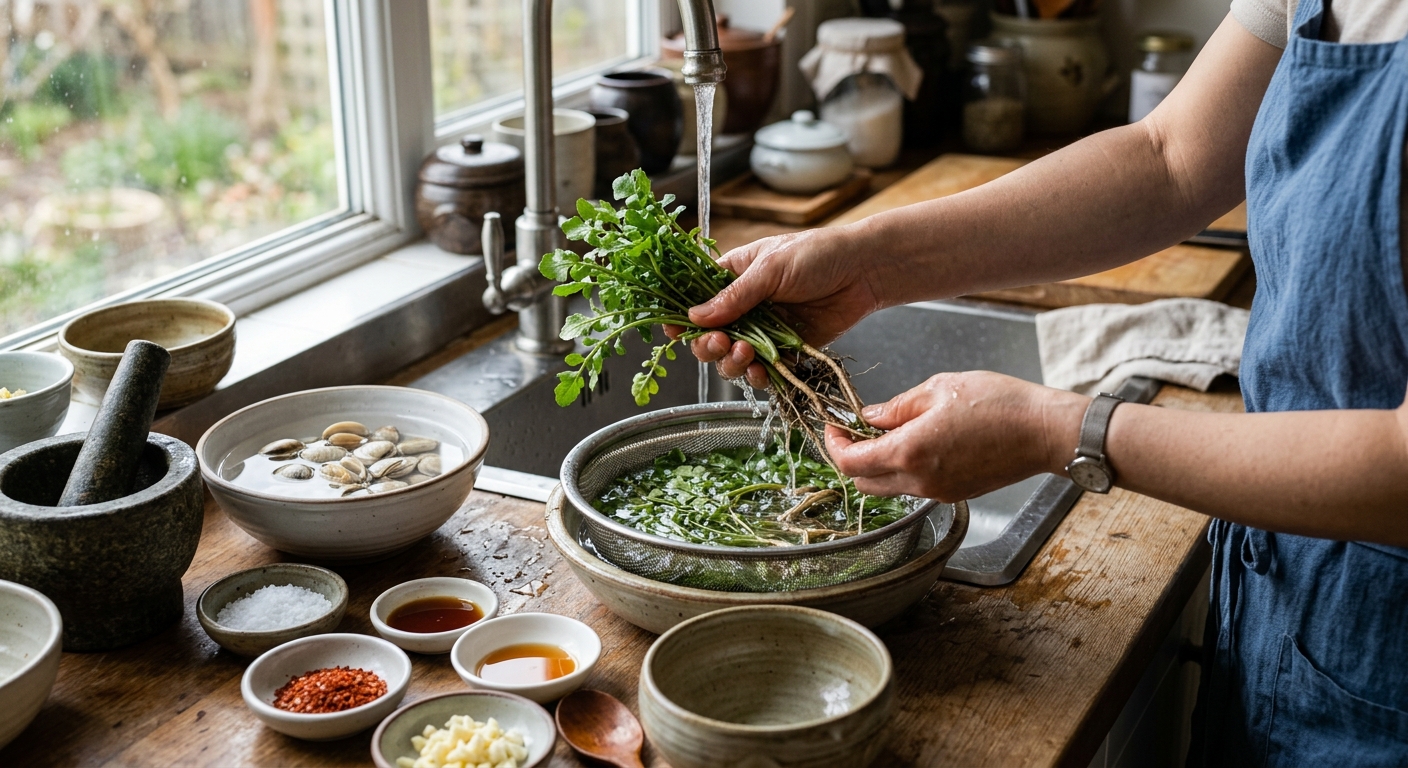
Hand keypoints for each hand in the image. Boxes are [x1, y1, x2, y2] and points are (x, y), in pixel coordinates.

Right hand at [665, 226, 881, 388]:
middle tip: (721, 343)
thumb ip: (735, 296)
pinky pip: (763, 370)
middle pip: (709, 336)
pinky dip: (757, 376)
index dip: (681, 318)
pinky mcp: (785, 350)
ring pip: (732, 358)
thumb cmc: (818, 253)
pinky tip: (760, 372)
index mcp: (732, 277)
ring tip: (745, 354)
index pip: (695, 300)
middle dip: (708, 345)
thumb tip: (694, 317)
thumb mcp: (771, 268)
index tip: (673, 332)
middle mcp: (743, 306)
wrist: (865, 271)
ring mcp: (763, 330)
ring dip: (731, 362)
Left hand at [825, 371, 1087, 500]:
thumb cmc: (999, 404)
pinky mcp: (954, 493)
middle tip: (854, 429)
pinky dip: (904, 469)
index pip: (849, 463)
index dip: (833, 444)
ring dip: (877, 464)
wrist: (1045, 432)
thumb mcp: (940, 388)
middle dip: (851, 456)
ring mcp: (938, 491)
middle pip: (863, 482)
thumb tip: (869, 416)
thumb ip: (897, 406)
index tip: (833, 425)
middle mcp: (919, 481)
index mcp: (909, 453)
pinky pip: (914, 487)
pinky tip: (917, 442)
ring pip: (888, 487)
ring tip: (889, 432)